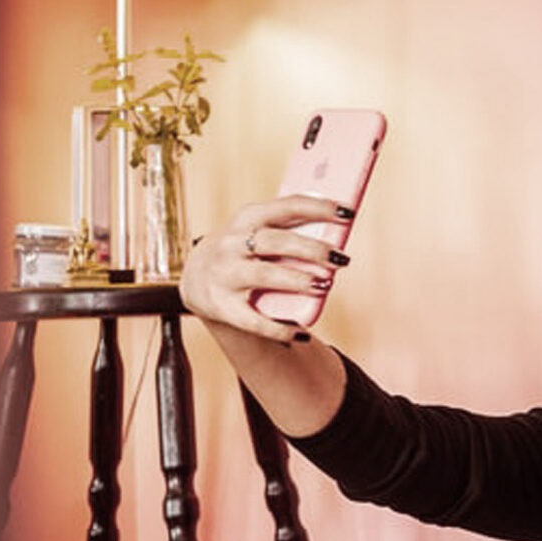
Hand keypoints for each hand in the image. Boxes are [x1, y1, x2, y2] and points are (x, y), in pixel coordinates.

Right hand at [180, 195, 353, 342]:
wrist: (195, 278)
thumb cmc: (244, 250)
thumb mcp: (257, 230)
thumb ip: (290, 229)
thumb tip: (339, 233)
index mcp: (246, 218)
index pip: (286, 207)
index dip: (318, 207)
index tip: (347, 212)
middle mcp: (232, 244)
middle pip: (277, 242)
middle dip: (312, 249)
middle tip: (340, 259)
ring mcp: (225, 275)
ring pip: (265, 276)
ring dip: (298, 280)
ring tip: (323, 285)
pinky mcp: (223, 307)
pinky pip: (255, 320)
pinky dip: (280, 327)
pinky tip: (302, 332)